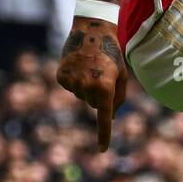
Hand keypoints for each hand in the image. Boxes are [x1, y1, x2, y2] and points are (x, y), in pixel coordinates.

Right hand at [56, 20, 126, 151]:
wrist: (91, 31)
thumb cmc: (112, 54)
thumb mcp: (121, 75)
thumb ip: (118, 98)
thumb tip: (110, 117)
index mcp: (106, 87)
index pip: (104, 117)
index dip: (104, 135)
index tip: (103, 150)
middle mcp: (88, 87)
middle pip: (94, 105)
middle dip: (100, 95)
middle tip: (102, 74)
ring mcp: (72, 82)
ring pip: (82, 97)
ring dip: (87, 87)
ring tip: (90, 67)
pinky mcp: (61, 77)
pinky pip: (71, 87)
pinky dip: (75, 80)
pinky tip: (79, 66)